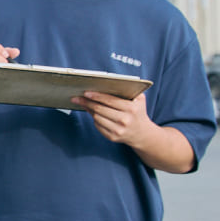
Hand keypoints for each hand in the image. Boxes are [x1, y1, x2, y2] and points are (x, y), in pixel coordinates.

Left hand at [72, 90, 196, 173]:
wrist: (142, 134)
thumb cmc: (138, 112)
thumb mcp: (139, 99)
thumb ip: (128, 90)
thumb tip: (105, 83)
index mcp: (131, 109)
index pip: (110, 100)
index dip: (96, 96)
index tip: (86, 92)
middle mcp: (125, 121)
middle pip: (100, 109)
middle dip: (86, 102)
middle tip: (76, 97)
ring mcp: (118, 130)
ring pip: (97, 118)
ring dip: (89, 110)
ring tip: (83, 103)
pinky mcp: (112, 137)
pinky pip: (98, 126)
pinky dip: (94, 119)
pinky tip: (92, 113)